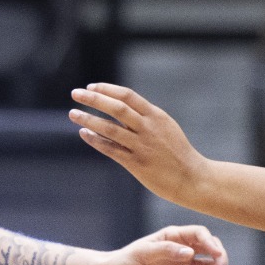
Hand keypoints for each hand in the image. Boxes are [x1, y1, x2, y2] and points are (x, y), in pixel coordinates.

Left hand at [70, 83, 209, 205]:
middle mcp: (148, 128)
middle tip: (75, 93)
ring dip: (88, 119)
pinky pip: (111, 149)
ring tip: (72, 113)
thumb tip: (122, 106)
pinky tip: (84, 134)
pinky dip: (95, 140)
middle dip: (93, 99)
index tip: (91, 87)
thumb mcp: (166, 127)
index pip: (128, 96)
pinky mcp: (136, 164)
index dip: (107, 90)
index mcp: (156, 116)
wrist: (192, 178)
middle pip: (116, 107)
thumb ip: (145, 117)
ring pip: (109, 128)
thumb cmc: (177, 152)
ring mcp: (142, 146)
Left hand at [73, 226, 232, 264]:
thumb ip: (166, 251)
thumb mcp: (143, 253)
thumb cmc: (123, 262)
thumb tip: (190, 253)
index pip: (200, 234)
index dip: (212, 243)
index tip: (217, 255)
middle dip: (220, 258)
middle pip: (209, 250)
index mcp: (173, 237)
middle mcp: (180, 251)